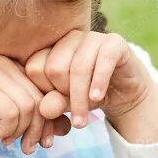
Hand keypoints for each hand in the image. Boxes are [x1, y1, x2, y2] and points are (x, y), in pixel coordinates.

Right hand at [0, 56, 69, 157]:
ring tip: (6, 139)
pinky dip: (8, 129)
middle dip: (37, 128)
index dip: (47, 118)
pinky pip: (13, 112)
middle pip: (40, 99)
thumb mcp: (10, 119)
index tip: (40, 140)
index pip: (44, 90)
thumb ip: (37, 119)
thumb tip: (66, 126)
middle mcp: (2, 63)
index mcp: (11, 65)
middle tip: (27, 147)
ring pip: (29, 106)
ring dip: (21, 131)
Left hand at [23, 29, 157, 143]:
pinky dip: (98, 83)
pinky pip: (103, 61)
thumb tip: (45, 110)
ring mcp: (92, 36)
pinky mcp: (115, 42)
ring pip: (79, 68)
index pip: (34, 68)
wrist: (124, 94)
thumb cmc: (89, 96)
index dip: (44, 93)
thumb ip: (53, 105)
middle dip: (64, 96)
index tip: (56, 106)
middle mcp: (70, 38)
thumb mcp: (67, 104)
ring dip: (80, 99)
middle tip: (74, 112)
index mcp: (51, 48)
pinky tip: (97, 98)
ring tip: (82, 120)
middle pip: (55, 68)